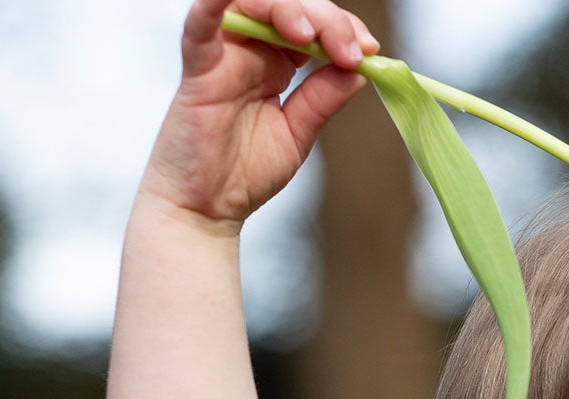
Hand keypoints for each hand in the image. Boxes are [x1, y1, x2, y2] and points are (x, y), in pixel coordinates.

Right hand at [140, 0, 380, 229]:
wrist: (207, 208)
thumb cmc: (245, 172)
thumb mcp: (298, 133)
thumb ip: (323, 98)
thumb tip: (360, 69)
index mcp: (276, 63)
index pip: (311, 24)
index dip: (342, 28)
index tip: (370, 51)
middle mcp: (250, 50)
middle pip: (288, 7)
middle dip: (326, 20)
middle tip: (350, 50)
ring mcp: (223, 54)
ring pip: (252, 3)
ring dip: (285, 9)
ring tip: (308, 36)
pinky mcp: (198, 67)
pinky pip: (201, 23)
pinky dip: (215, 3)